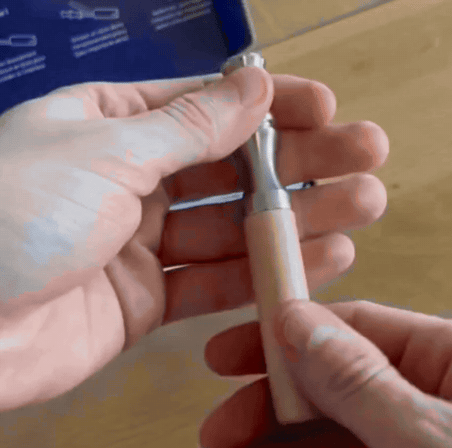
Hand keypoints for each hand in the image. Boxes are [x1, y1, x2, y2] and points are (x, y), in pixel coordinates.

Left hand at [0, 69, 387, 409]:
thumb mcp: (106, 152)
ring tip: (358, 209)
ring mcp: (142, 245)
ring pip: (234, 230)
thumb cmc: (7, 221)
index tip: (325, 109)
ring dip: (297, 221)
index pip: (207, 108)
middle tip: (364, 159)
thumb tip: (253, 90)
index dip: (270, 107)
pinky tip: (315, 260)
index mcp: (112, 127)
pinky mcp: (148, 302)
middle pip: (233, 170)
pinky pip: (216, 284)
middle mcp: (131, 182)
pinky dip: (263, 274)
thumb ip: (189, 128)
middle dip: (303, 165)